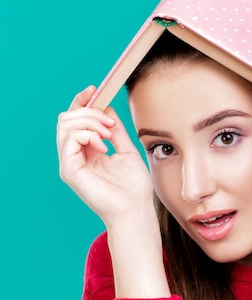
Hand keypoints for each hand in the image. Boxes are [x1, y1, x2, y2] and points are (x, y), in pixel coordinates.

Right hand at [57, 86, 154, 226]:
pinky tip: (103, 145)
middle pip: (66, 118)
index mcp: (86, 152)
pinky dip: (87, 133)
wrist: (136, 210)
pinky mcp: (69, 170)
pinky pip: (69, 138)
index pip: (74, 120)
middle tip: (110, 123)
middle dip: (89, 111)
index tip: (94, 89)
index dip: (81, 102)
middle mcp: (74, 157)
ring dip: (90, 122)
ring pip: (66, 125)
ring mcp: (69, 164)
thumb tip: (106, 108)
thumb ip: (115, 130)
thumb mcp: (126, 150)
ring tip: (109, 135)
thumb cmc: (134, 188)